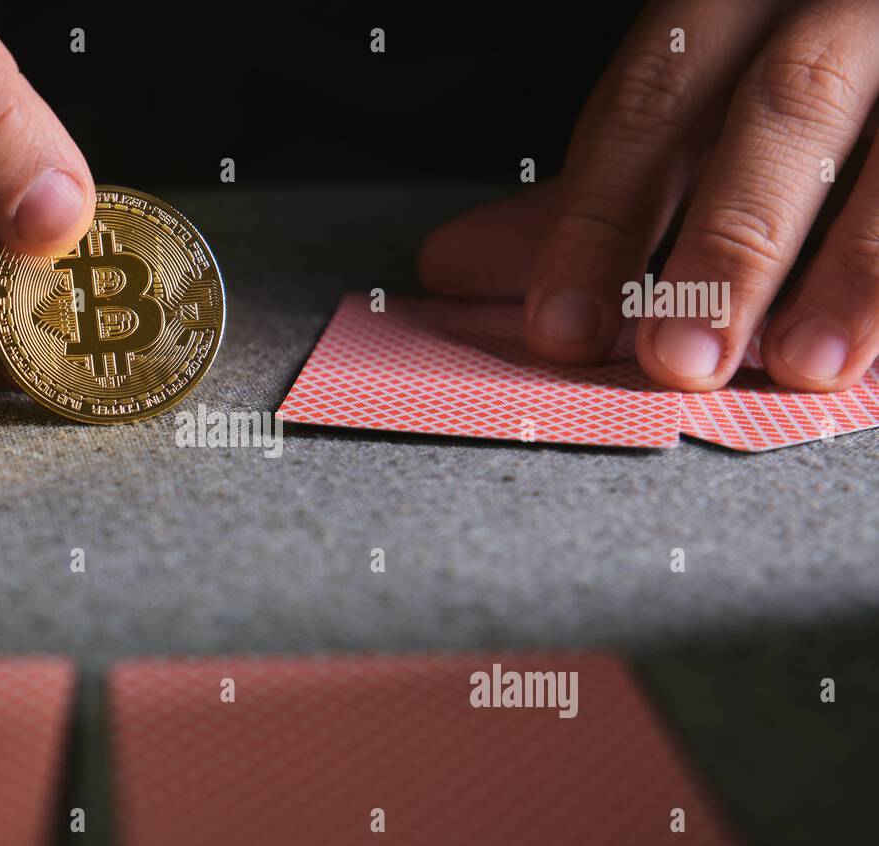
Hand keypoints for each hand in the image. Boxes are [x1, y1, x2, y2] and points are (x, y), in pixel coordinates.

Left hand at [419, 0, 878, 392]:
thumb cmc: (794, 66)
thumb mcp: (693, 107)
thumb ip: (596, 193)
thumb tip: (455, 267)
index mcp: (735, 2)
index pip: (649, 103)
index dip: (599, 218)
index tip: (561, 328)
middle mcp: (834, 4)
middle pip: (782, 110)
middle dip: (727, 242)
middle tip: (679, 360)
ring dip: (855, 265)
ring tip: (806, 361)